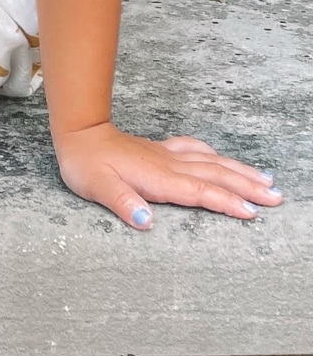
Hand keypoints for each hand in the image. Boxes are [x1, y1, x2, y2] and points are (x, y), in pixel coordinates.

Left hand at [55, 121, 281, 229]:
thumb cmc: (86, 165)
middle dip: (247, 186)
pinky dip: (214, 154)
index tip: (252, 212)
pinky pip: (194, 150)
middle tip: (276, 196)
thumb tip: (145, 220)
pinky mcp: (159, 150)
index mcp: (158, 178)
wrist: (78, 134)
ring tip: (265, 178)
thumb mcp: (98, 187)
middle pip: (215, 175)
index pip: (200, 192)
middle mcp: (168, 165)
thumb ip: (122, 203)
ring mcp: (166, 155)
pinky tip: (220, 157)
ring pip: (210, 161)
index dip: (226, 202)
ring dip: (238, 170)